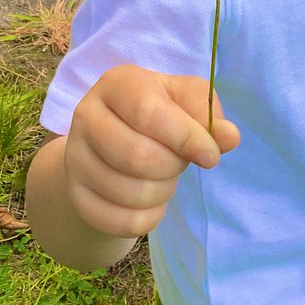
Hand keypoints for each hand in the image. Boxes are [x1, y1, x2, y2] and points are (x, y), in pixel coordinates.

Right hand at [63, 64, 240, 238]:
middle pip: (137, 156)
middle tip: (180, 161)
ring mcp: (76, 157)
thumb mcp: (186, 100)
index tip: (211, 155)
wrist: (115, 142)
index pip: (149, 113)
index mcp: (117, 83)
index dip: (186, 138)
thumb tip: (228, 137)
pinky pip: (120, 221)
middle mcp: (87, 115)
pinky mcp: (76, 195)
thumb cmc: (159, 113)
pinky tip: (151, 199)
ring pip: (128, 193)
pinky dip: (148, 217)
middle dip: (173, 166)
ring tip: (165, 176)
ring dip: (162, 191)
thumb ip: (209, 115)